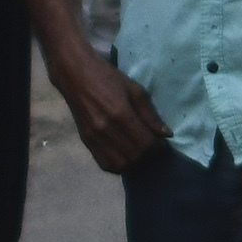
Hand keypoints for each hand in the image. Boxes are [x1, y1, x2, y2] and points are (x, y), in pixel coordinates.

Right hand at [54, 48, 167, 177]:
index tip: (163, 143)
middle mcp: (106, 130)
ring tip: (140, 153)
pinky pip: (105, 164)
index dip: (159, 148)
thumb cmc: (108, 78)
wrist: (75, 76)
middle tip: (153, 148)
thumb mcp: (135, 90)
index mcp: (121, 114)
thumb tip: (166, 134)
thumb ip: (150, 114)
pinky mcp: (86, 142)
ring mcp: (94, 138)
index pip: (146, 143)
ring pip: (120, 165)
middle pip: (135, 157)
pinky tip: (125, 156)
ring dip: (135, 163)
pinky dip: (119, 165)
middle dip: (149, 156)